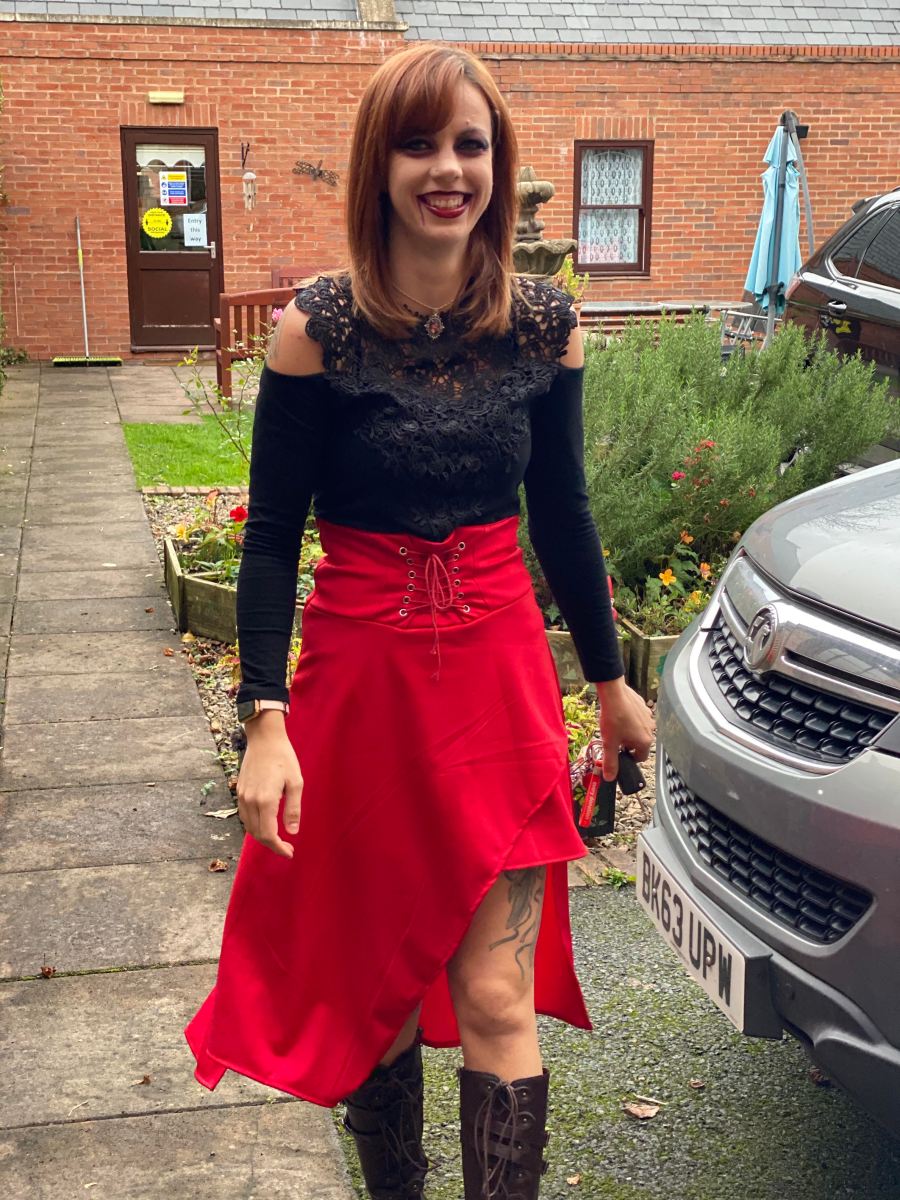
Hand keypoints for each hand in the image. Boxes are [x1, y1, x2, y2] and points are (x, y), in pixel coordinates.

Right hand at [236, 710, 303, 857]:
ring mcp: (242, 796)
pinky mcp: (239, 791)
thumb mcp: (295, 782)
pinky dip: (253, 825)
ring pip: (248, 827)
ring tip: (277, 839)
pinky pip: (244, 816)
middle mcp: (250, 801)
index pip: (268, 834)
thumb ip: (293, 809)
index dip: (278, 847)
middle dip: (271, 845)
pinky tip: (265, 824)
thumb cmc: (284, 758)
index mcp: (266, 800)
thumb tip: (292, 831)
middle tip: (286, 848)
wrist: (264, 739)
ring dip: (262, 836)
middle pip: (257, 834)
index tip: (290, 853)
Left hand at [594, 676, 655, 781]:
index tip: (617, 751)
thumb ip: (610, 762)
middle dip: (627, 743)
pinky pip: (638, 718)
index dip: (627, 757)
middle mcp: (650, 730)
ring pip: (639, 731)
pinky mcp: (644, 707)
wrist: (613, 692)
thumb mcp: (609, 743)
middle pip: (639, 744)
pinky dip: (630, 719)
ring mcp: (649, 717)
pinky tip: (619, 714)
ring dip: (629, 731)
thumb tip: (610, 777)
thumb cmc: (612, 717)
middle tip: (614, 737)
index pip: (640, 758)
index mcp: (644, 742)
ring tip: (615, 724)